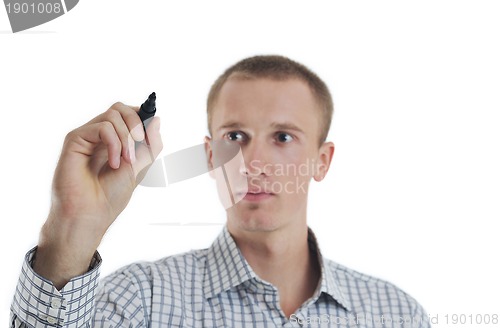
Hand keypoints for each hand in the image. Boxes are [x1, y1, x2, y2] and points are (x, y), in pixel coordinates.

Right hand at [34, 102, 161, 288]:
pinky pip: (102, 127)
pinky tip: (114, 163)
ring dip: (126, 138)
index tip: (149, 133)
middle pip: (120, 108)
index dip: (142, 116)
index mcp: (114, 140)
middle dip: (136, 123)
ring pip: (113, 115)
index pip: (128, 113)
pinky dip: (114, 144)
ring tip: (126, 162)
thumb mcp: (140, 167)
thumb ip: (150, 144)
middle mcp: (99, 135)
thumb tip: (157, 119)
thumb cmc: (111, 195)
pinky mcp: (75, 139)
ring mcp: (86, 136)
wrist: (92, 214)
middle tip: (140, 143)